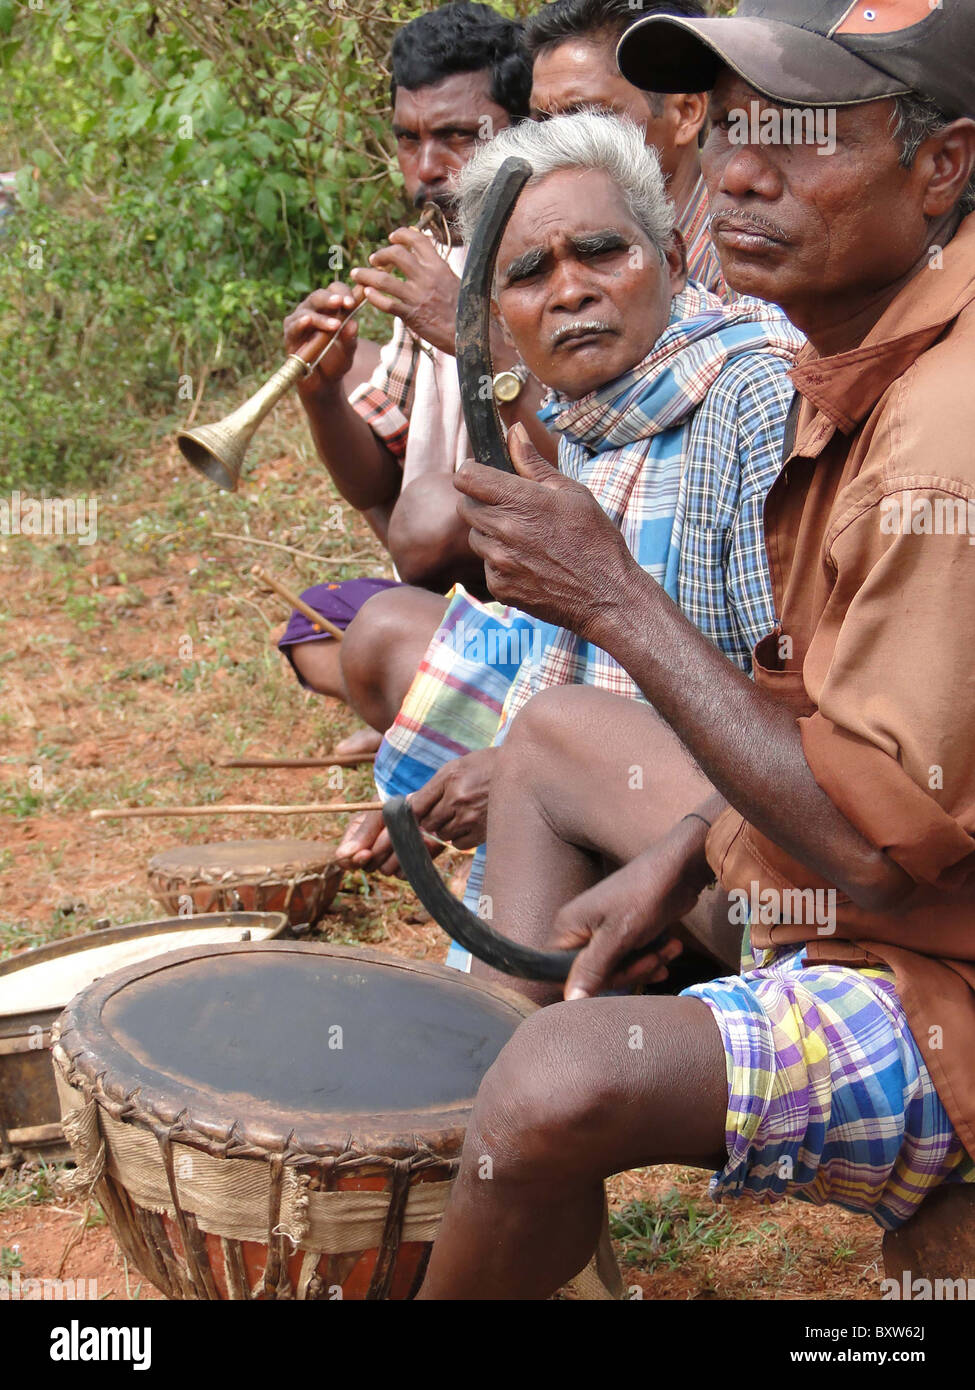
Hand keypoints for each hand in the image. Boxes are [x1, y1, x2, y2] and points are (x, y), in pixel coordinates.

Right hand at [283, 283, 360, 390]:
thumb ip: (351, 338)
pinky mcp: (290, 335)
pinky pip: (294, 326)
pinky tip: (308, 321)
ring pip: (307, 311)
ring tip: (335, 325)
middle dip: (332, 299)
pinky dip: (301, 323)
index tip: (353, 302)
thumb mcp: (348, 351)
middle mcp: (312, 310)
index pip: (334, 290)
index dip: (343, 293)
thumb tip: (354, 324)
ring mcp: (299, 321)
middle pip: (319, 296)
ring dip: (321, 318)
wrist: (323, 384)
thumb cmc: (336, 362)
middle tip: (344, 303)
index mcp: (329, 308)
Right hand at [336, 808, 444, 877]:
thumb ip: (363, 831)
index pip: (345, 860)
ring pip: (387, 870)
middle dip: (382, 849)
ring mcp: (389, 862)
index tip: (366, 853)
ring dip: (400, 851)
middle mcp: (371, 855)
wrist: (419, 805)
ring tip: (413, 832)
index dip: (353, 860)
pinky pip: (406, 872)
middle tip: (394, 834)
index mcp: (356, 840)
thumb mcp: (377, 811)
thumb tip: (343, 854)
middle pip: (369, 866)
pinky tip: (425, 840)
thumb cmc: (392, 805)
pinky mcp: (408, 866)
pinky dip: (416, 856)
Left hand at [351, 227, 459, 354]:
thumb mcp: (458, 284)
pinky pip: (386, 303)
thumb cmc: (468, 312)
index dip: (401, 235)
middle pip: (396, 255)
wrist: (474, 336)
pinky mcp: (412, 315)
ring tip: (357, 274)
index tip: (392, 237)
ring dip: (366, 274)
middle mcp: (427, 278)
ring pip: (384, 279)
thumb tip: (430, 261)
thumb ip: (440, 272)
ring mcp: (418, 296)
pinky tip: (367, 294)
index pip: (418, 240)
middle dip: (381, 254)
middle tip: (374, 259)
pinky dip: (374, 297)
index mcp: (440, 267)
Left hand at [407, 748, 495, 849]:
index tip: (417, 811)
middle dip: (431, 818)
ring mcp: (471, 818)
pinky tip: (467, 824)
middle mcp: (458, 800)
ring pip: (442, 834)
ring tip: (458, 814)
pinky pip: (458, 844)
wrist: (520, 774)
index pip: (416, 806)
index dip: (414, 811)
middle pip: (428, 823)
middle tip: (444, 809)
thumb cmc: (485, 767)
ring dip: (445, 827)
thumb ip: (432, 787)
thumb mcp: (456, 767)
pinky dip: (458, 837)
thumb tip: (409, 804)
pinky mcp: (483, 832)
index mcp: (450, 780)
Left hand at [454, 424, 636, 635]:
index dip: (471, 472)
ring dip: (490, 533)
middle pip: (464, 507)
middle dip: (481, 502)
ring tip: (525, 539)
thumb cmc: (594, 540)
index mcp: (520, 501)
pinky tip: (528, 563)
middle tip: (510, 508)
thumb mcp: (572, 493)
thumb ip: (534, 462)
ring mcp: (498, 562)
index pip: (466, 478)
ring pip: (475, 537)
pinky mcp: (499, 587)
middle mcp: (503, 531)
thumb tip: (515, 430)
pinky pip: (486, 566)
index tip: (481, 474)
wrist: (606, 595)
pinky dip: (500, 562)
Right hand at [552, 821, 713, 1000]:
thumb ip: (592, 970)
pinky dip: (651, 958)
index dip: (587, 983)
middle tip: (652, 961)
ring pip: (617, 968)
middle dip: (628, 971)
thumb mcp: (617, 938)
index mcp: (568, 927)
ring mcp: (603, 930)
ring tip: (668, 950)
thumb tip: (568, 1001)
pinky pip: (631, 958)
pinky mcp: (625, 932)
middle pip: (594, 973)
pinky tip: (670, 950)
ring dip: (645, 965)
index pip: (561, 972)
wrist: (680, 870)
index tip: (616, 981)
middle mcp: (581, 929)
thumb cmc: (643, 898)